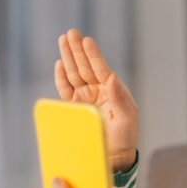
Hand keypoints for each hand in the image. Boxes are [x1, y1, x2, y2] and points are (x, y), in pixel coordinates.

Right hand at [55, 29, 138, 171]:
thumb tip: (111, 77)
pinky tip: (59, 63)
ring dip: (68, 57)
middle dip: (77, 49)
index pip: (101, 69)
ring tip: (63, 39)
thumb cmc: (125, 136)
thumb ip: (119, 97)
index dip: (93, 55)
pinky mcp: (74, 107)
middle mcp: (98, 90)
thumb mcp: (127, 117)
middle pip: (85, 66)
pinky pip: (65, 89)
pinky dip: (61, 77)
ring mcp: (85, 97)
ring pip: (74, 73)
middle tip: (71, 32)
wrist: (114, 155)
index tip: (87, 40)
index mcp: (113, 90)